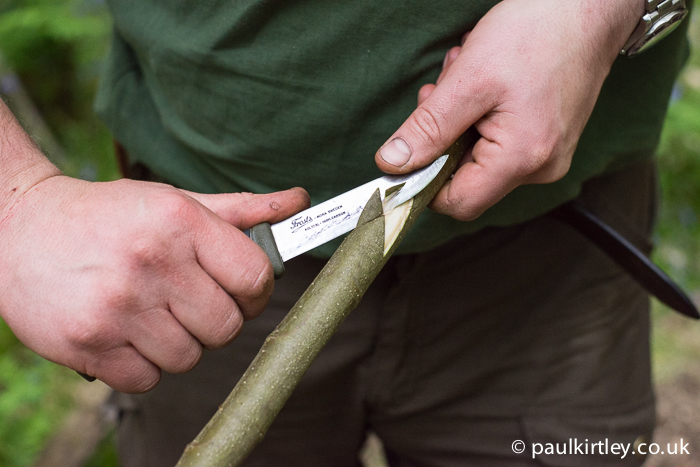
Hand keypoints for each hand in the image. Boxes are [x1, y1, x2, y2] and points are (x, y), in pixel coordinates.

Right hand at [0, 175, 308, 392]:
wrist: (20, 228)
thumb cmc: (110, 215)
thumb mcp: (175, 200)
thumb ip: (241, 208)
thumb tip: (301, 202)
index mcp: (181, 222)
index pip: (255, 278)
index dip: (255, 293)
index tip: (240, 292)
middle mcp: (152, 262)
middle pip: (227, 327)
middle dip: (216, 319)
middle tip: (190, 302)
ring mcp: (118, 306)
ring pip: (190, 357)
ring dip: (179, 342)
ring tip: (152, 313)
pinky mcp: (88, 344)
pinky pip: (149, 379)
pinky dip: (144, 363)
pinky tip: (126, 332)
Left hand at [375, 0, 643, 220]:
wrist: (591, 5)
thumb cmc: (536, 33)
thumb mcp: (468, 80)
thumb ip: (428, 129)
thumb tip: (392, 165)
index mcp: (522, 159)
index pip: (458, 203)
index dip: (424, 183)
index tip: (407, 151)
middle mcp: (541, 168)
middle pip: (466, 178)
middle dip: (443, 138)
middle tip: (443, 92)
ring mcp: (548, 155)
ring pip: (479, 156)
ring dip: (460, 120)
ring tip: (469, 77)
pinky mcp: (549, 140)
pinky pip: (500, 142)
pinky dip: (481, 115)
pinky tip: (486, 82)